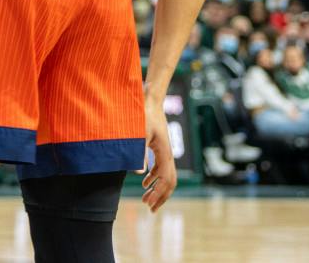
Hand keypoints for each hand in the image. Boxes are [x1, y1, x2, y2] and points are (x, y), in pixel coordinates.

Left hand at [141, 97, 178, 211]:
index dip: (159, 194)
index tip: (149, 205)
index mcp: (166, 154)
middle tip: (149, 209)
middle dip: (161, 197)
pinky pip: (160, 168)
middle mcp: (168, 155)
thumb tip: (139, 175)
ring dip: (157, 189)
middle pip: (170, 182)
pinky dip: (154, 178)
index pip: (166, 181)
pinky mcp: (160, 149)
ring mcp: (165, 152)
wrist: (150, 100)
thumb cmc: (144, 116)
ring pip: (166, 177)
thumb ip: (139, 154)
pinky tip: (144, 183)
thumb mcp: (140, 135)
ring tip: (146, 200)